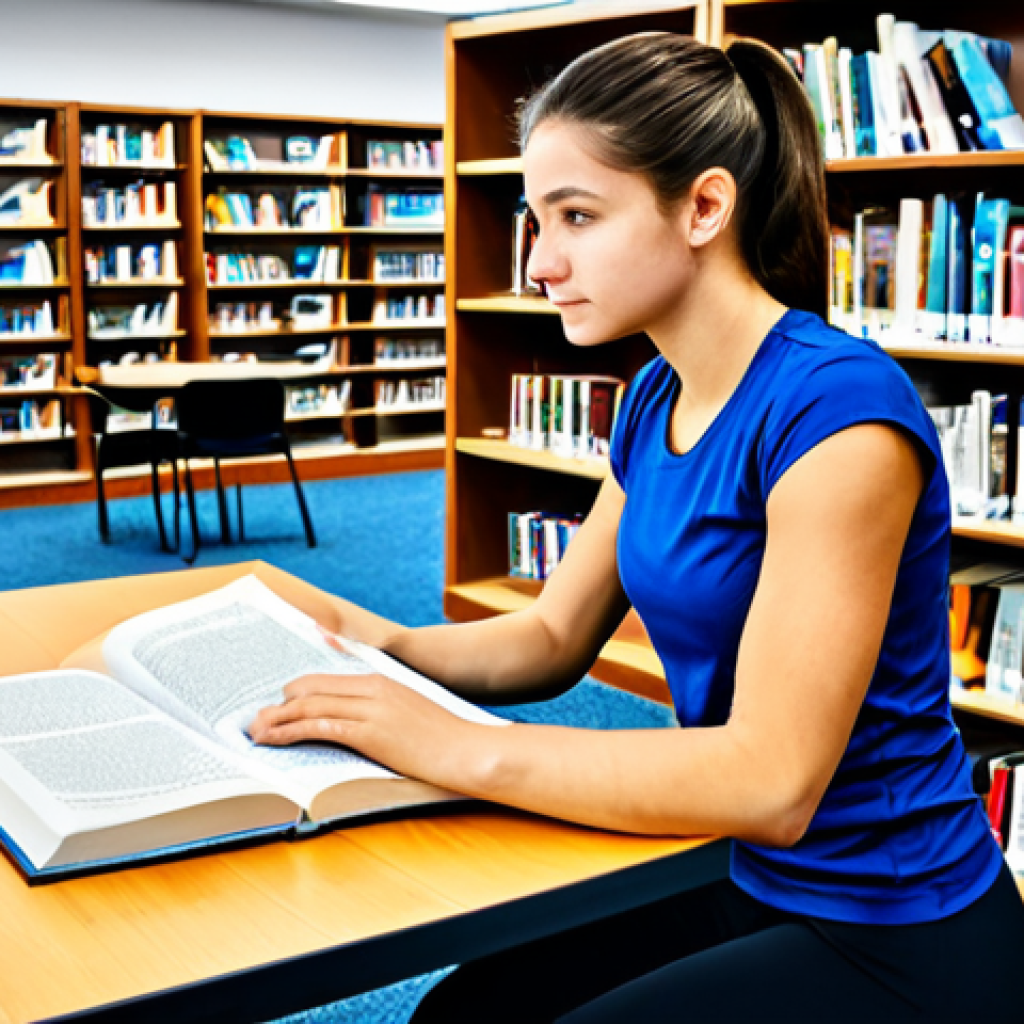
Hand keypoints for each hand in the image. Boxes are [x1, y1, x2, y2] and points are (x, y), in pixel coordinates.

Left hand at [246, 664, 472, 786]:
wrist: (469, 751)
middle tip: (257, 720)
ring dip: (276, 719)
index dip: (297, 693)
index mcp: (382, 681)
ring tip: (255, 732)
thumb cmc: (445, 740)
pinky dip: (289, 732)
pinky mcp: (369, 732)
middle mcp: (373, 688)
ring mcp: (371, 709)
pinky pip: (319, 727)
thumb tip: (358, 726)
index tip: (278, 706)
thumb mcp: (410, 715)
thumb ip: (382, 711)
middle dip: (279, 705)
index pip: (326, 680)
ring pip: (309, 707)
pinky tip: (274, 740)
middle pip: (311, 689)